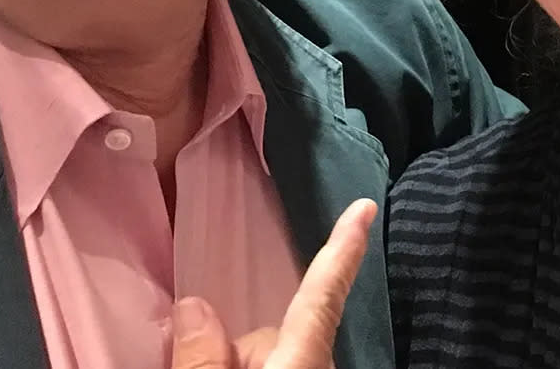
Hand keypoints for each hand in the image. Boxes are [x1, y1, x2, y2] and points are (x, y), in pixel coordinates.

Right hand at [170, 197, 376, 368]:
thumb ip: (202, 357)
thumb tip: (194, 306)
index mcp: (301, 364)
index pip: (321, 297)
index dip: (342, 250)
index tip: (365, 207)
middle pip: (278, 333)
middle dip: (240, 348)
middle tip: (207, 366)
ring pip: (276, 358)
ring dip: (244, 366)